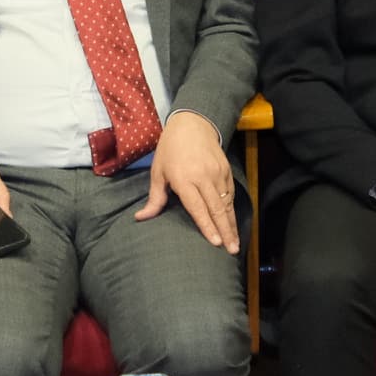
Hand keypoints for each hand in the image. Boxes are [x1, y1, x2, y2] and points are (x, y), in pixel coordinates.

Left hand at [140, 111, 239, 253]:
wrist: (192, 124)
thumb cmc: (170, 149)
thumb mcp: (158, 171)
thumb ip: (154, 198)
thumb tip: (141, 218)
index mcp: (184, 179)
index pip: (198, 208)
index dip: (207, 226)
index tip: (216, 242)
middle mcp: (204, 177)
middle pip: (216, 209)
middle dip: (225, 231)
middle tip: (231, 250)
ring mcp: (218, 173)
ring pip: (226, 203)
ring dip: (231, 224)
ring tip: (235, 243)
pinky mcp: (226, 170)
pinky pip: (230, 194)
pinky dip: (232, 210)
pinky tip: (232, 223)